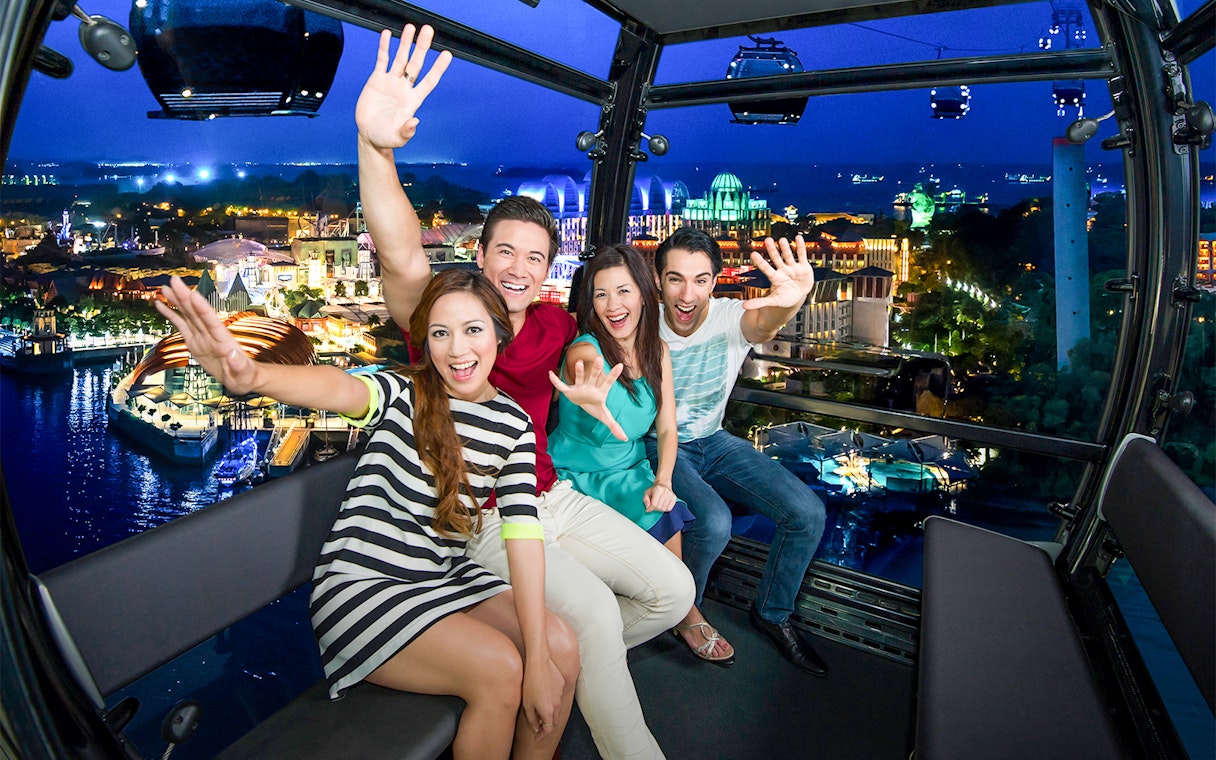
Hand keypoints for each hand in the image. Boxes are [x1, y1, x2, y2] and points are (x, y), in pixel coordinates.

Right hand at [154, 276, 259, 394]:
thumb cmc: (246, 377)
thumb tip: (233, 355)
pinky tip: (161, 305)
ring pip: (188, 315)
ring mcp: (202, 337)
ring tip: (166, 287)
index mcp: (223, 341)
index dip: (202, 308)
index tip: (193, 293)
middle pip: (196, 313)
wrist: (243, 378)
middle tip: (174, 280)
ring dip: (177, 301)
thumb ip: (239, 366)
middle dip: (185, 297)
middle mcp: (211, 335)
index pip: (211, 321)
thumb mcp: (244, 376)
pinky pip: (181, 326)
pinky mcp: (195, 342)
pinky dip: (172, 315)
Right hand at [356, 24, 451, 149]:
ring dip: (405, 43)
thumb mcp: (397, 137)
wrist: (369, 135)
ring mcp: (391, 82)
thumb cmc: (386, 138)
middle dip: (422, 47)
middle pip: (416, 64)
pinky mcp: (377, 80)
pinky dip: (384, 47)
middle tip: (428, 30)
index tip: (447, 54)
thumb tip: (415, 123)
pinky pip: (382, 60)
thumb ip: (406, 131)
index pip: (429, 80)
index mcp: (413, 100)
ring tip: (410, 28)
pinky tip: (387, 34)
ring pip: (400, 58)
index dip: (438, 68)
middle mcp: (404, 88)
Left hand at [522, 657, 565, 739]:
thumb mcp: (527, 704)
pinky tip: (542, 691)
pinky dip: (551, 698)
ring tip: (538, 707)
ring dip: (549, 711)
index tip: (536, 738)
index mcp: (548, 712)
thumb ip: (532, 718)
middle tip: (538, 725)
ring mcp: (560, 694)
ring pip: (556, 707)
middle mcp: (557, 705)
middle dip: (546, 725)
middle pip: (553, 720)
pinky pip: (557, 695)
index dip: (542, 735)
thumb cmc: (530, 682)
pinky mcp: (561, 685)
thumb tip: (536, 727)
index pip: (548, 730)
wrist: (540, 662)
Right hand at [549, 360, 627, 441]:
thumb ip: (614, 426)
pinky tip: (550, 374)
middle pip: (594, 377)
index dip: (613, 375)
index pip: (608, 383)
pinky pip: (562, 386)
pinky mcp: (569, 391)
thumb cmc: (595, 407)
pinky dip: (556, 381)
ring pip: (579, 378)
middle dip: (596, 369)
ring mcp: (580, 387)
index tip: (620, 365)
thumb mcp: (605, 416)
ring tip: (579, 362)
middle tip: (599, 359)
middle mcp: (590, 387)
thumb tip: (625, 439)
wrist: (583, 402)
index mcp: (600, 392)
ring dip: (579, 371)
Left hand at [643, 483, 676, 512]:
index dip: (650, 508)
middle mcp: (665, 491)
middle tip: (654, 505)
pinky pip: (669, 508)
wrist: (663, 484)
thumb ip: (645, 500)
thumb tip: (648, 507)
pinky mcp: (674, 498)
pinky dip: (665, 509)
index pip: (654, 504)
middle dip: (655, 508)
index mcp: (657, 489)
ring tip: (659, 504)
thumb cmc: (654, 489)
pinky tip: (663, 505)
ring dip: (660, 509)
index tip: (648, 509)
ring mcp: (670, 494)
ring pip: (664, 508)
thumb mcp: (646, 493)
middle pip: (659, 507)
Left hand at [742, 235, 814, 310]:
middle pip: (776, 259)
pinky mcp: (803, 266)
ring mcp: (792, 267)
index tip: (753, 253)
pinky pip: (801, 255)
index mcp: (775, 278)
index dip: (760, 262)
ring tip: (782, 240)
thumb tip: (744, 306)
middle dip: (772, 250)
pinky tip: (798, 238)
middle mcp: (783, 270)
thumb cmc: (785, 298)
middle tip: (767, 240)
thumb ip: (759, 302)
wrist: (799, 296)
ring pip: (788, 255)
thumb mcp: (773, 301)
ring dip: (785, 248)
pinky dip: (800, 247)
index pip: (766, 268)